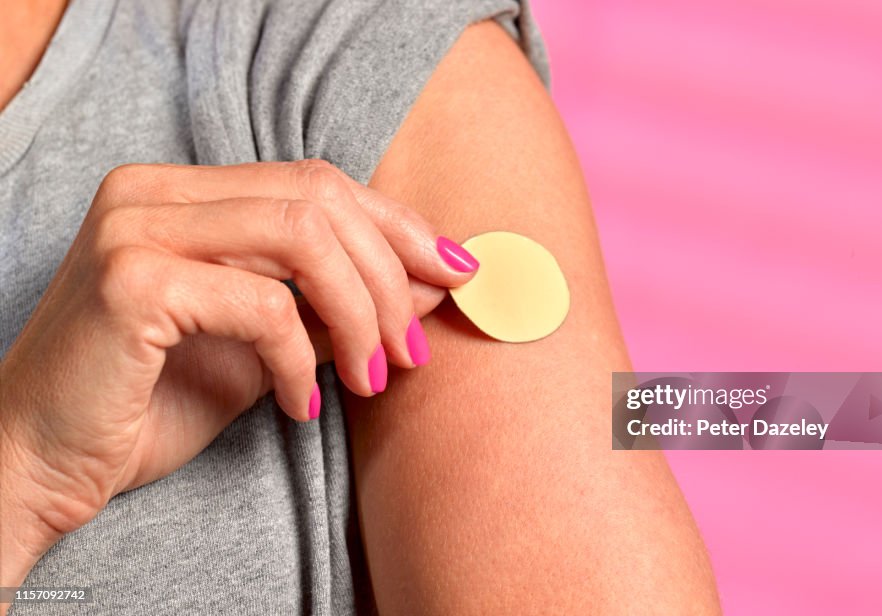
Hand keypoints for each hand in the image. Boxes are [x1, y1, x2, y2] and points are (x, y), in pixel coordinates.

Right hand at [0, 160, 477, 587]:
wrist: (42, 463)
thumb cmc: (152, 402)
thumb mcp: (268, 345)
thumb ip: (337, 305)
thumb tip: (432, 281)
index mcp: (184, 191)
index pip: (317, 182)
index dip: (397, 225)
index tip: (455, 274)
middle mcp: (154, 190)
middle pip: (320, 198)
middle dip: (390, 275)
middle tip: (414, 349)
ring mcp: (137, 226)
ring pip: (303, 239)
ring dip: (359, 314)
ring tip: (372, 378)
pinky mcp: (131, 280)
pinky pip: (263, 306)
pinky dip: (301, 360)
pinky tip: (301, 407)